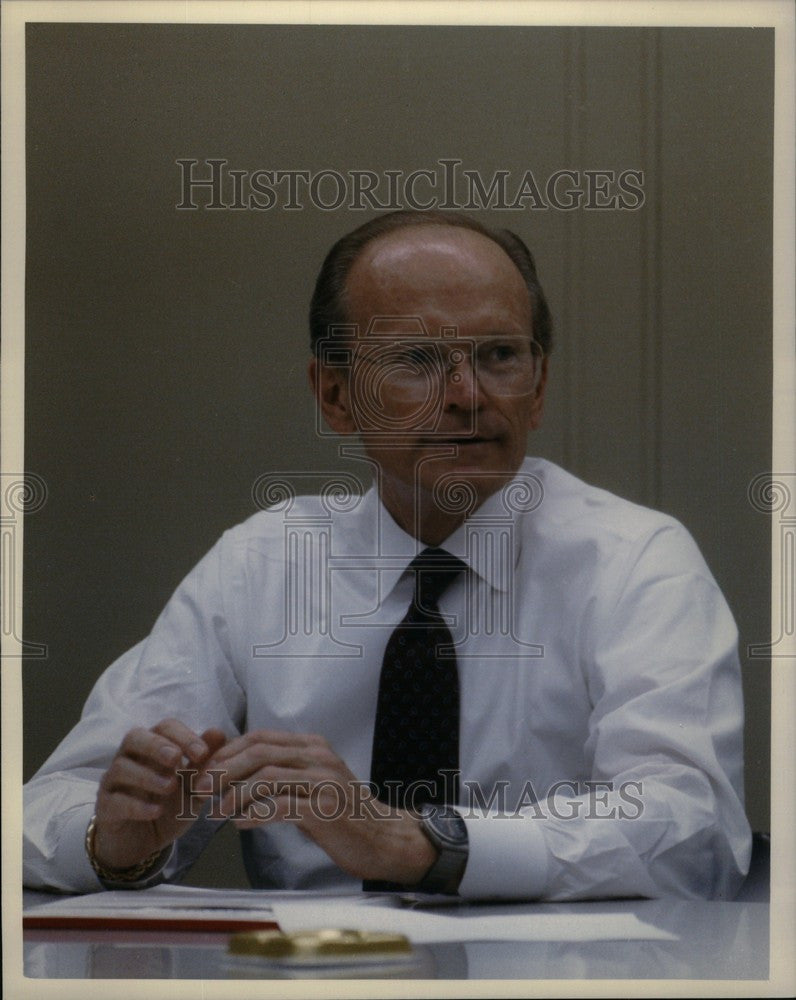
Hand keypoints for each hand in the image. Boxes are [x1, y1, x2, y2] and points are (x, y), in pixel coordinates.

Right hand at [92, 718, 226, 871]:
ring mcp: (114, 783)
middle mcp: (130, 759)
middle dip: (156, 745)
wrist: (143, 845)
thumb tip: (219, 733)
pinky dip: (137, 805)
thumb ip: (204, 764)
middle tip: (176, 759)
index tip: (202, 753)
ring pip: (120, 768)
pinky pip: (115, 801)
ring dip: (147, 775)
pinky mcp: (105, 808)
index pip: (164, 728)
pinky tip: (156, 811)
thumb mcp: (193, 787)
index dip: (183, 736)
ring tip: (170, 787)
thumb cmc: (168, 807)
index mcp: (153, 748)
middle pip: (134, 737)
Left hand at [205, 730, 437, 883]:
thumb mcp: (314, 783)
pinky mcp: (325, 810)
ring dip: (234, 793)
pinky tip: (240, 823)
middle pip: (259, 752)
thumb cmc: (343, 814)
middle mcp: (318, 757)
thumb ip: (284, 774)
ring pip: (266, 776)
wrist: (384, 838)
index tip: (205, 769)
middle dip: (223, 769)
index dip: (227, 751)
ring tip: (216, 810)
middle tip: (200, 788)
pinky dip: (255, 814)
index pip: (260, 737)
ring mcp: (323, 782)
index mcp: (313, 746)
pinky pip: (281, 807)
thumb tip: (237, 774)